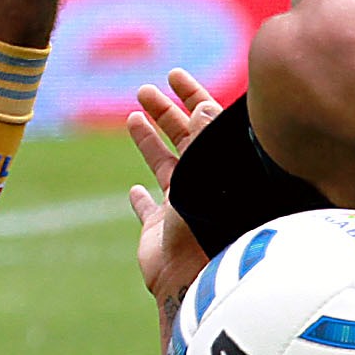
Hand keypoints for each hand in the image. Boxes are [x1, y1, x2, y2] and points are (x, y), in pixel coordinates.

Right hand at [124, 68, 221, 326]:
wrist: (194, 280)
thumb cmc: (208, 223)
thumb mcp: (209, 171)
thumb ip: (205, 138)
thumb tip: (203, 106)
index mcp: (220, 167)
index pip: (208, 123)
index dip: (193, 97)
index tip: (175, 75)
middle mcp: (203, 185)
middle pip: (183, 140)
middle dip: (165, 112)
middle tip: (145, 89)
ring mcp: (180, 210)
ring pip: (163, 167)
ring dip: (149, 142)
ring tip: (133, 117)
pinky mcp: (158, 233)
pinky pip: (148, 213)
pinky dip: (140, 201)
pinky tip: (133, 191)